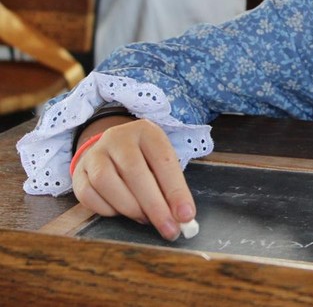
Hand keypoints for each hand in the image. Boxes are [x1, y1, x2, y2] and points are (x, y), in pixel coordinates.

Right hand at [71, 118, 195, 240]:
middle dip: (154, 205)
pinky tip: (121, 212)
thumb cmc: (145, 159)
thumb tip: (182, 218)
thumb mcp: (162, 163)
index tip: (186, 215)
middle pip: (134, 171)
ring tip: (145, 218)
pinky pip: (88, 194)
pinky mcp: (79, 172)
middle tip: (168, 228)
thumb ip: (172, 188)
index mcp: (146, 131)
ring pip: (106, 182)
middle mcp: (117, 138)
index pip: (163, 160)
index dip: (175, 190)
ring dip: (129, 207)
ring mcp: (95, 153)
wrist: (112, 149)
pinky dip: (106, 209)